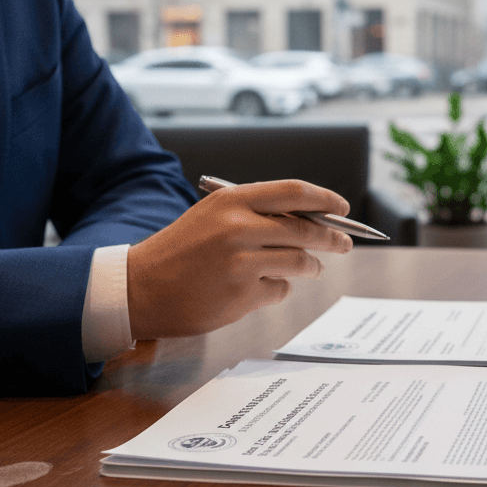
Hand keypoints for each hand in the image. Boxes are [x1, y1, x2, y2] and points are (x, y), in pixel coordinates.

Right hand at [127, 180, 352, 339]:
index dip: (326, 199)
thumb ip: (258, 214)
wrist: (141, 288)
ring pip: (300, 261)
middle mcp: (239, 227)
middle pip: (306, 229)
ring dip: (311, 265)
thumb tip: (312, 219)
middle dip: (333, 238)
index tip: (343, 207)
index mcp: (233, 201)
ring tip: (311, 267)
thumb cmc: (181, 250)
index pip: (294, 191)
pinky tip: (261, 287)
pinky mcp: (243, 294)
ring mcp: (242, 262)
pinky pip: (281, 289)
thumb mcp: (214, 215)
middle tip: (344, 243)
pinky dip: (279, 288)